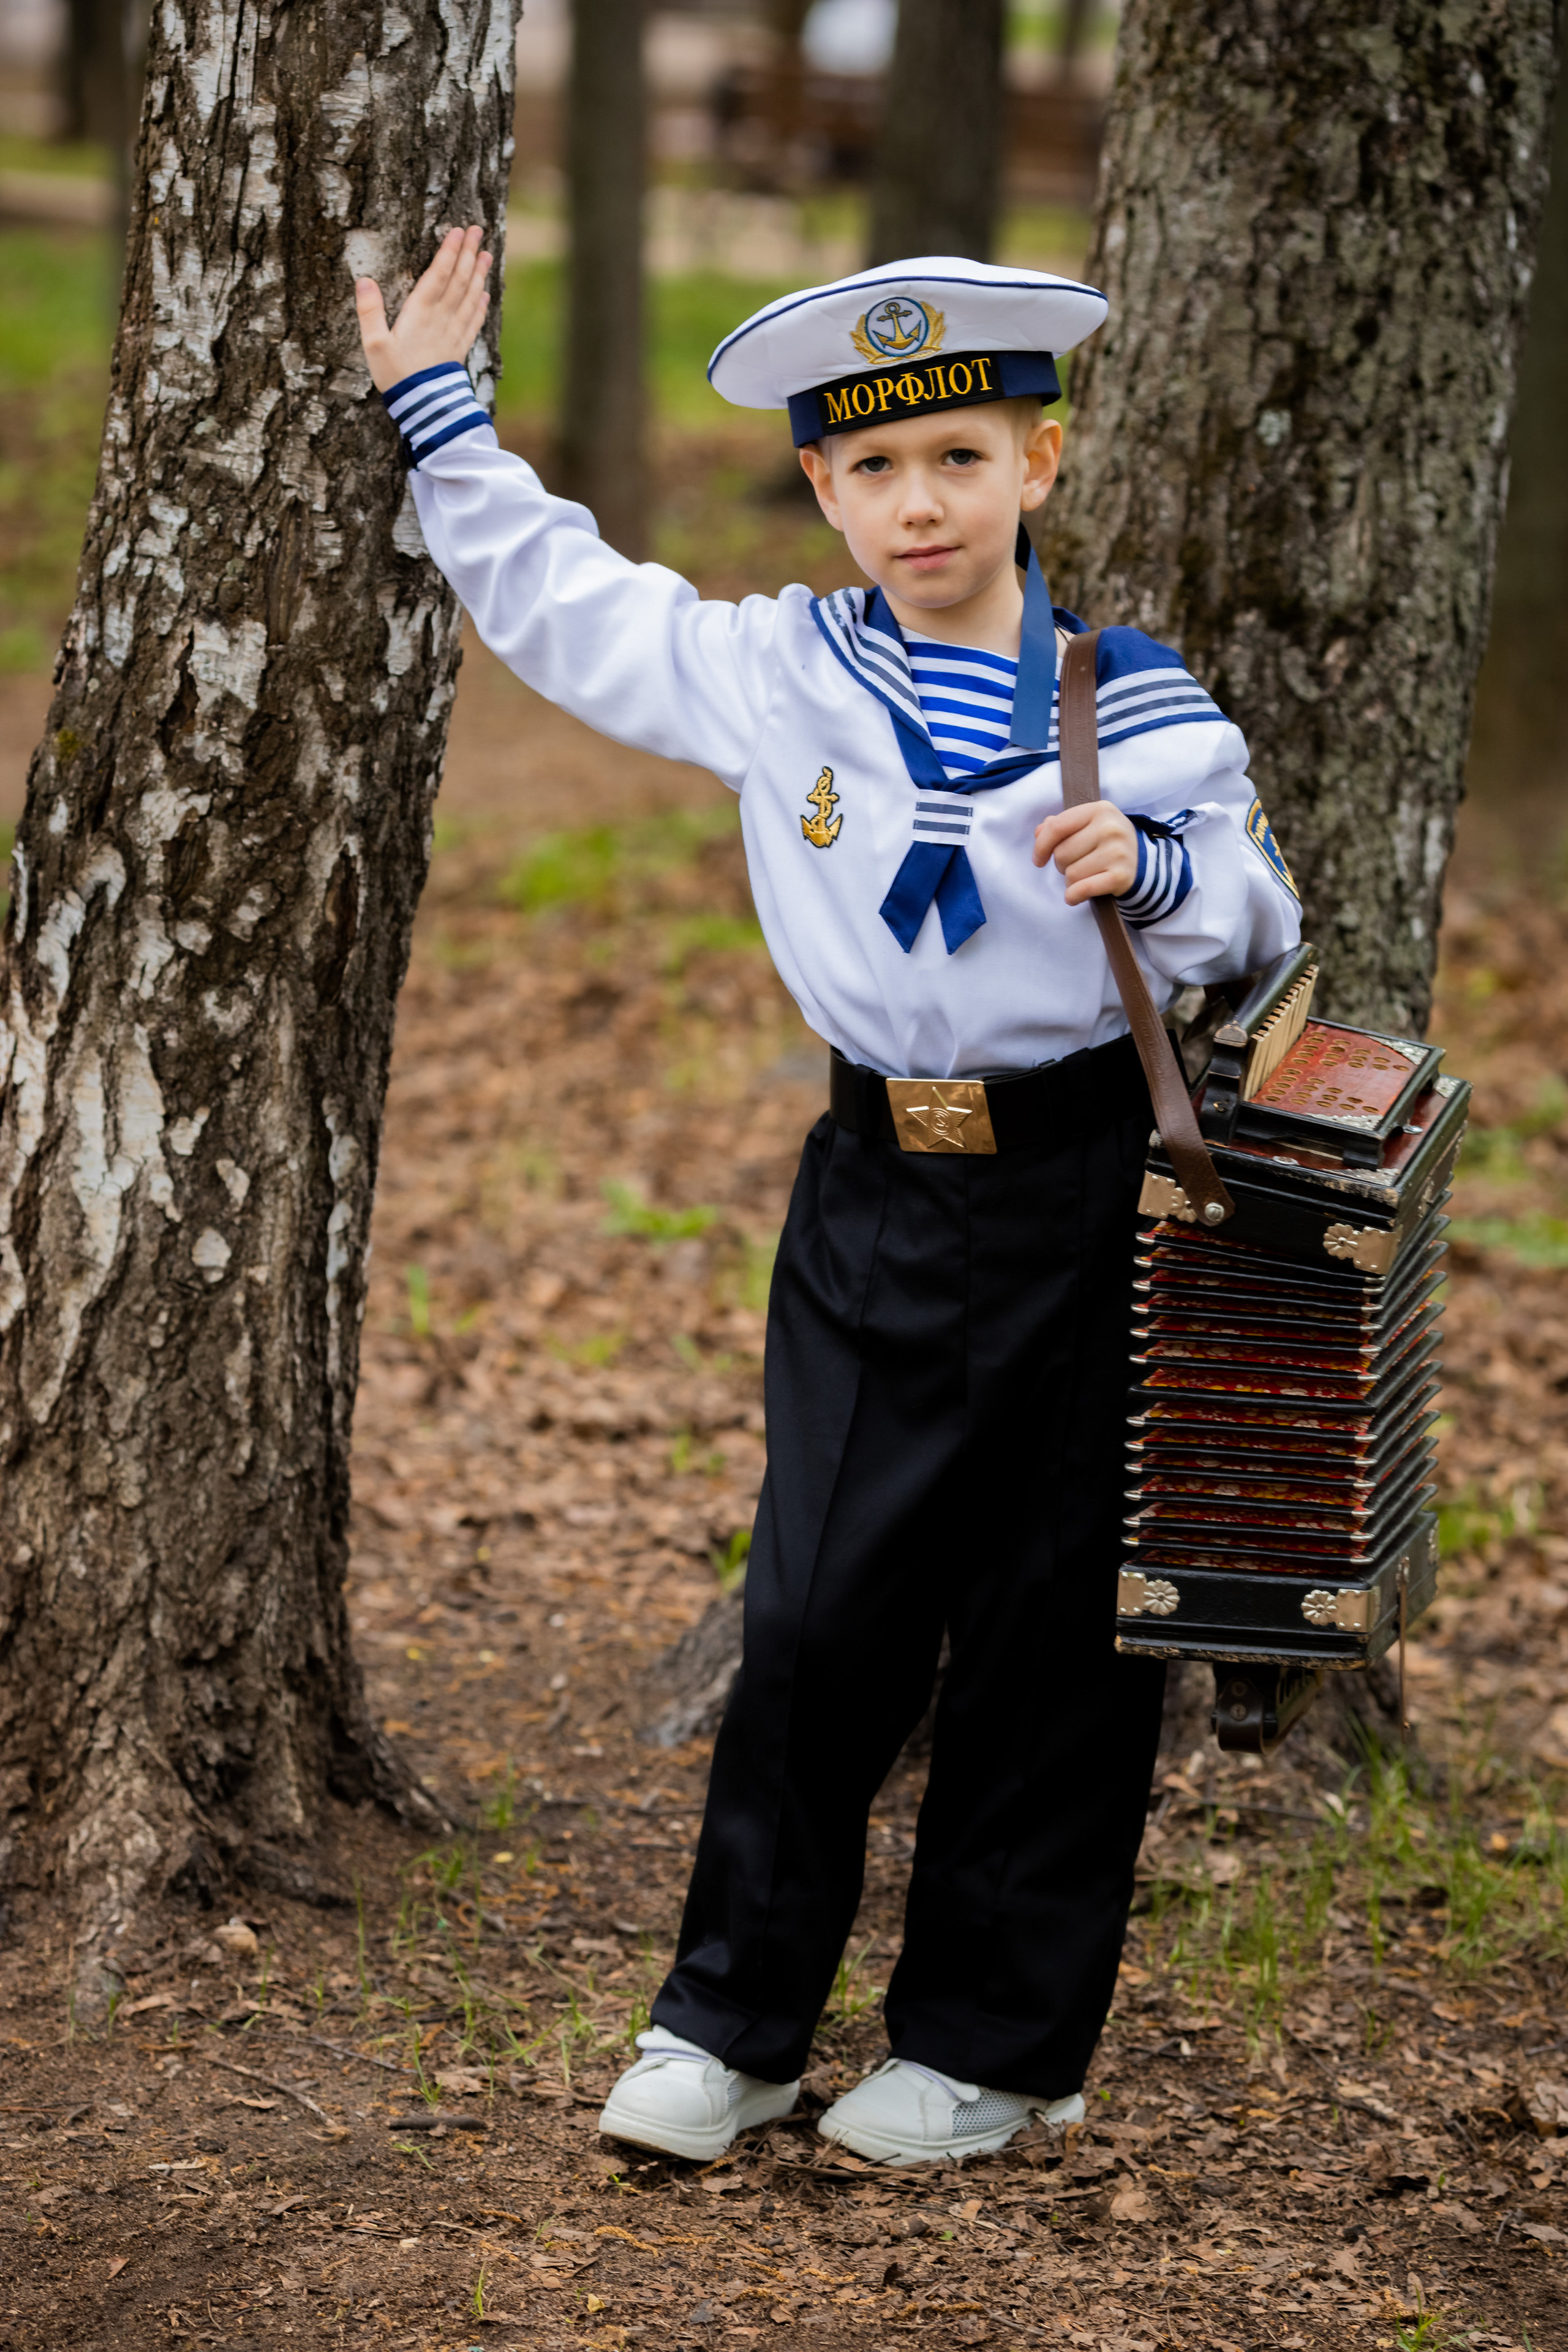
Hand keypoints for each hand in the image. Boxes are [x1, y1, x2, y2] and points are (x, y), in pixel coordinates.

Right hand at [355, 225, 492, 392]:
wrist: (424, 407)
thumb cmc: (395, 375)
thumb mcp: (374, 345)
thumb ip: (369, 312)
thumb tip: (363, 280)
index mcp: (420, 313)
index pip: (438, 274)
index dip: (449, 251)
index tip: (458, 230)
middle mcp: (442, 318)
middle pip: (458, 280)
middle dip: (468, 253)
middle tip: (478, 230)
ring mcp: (454, 333)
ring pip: (470, 296)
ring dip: (479, 274)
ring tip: (486, 254)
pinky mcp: (459, 348)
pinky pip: (474, 321)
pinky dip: (481, 304)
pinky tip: (485, 293)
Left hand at [1032, 803, 1138, 902]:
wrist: (1143, 862)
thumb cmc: (1108, 842)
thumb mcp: (1089, 825)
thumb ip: (1061, 825)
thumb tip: (1039, 832)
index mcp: (1100, 810)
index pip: (1057, 827)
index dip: (1041, 846)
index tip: (1039, 860)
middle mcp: (1110, 828)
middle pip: (1062, 853)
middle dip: (1062, 864)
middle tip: (1077, 865)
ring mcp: (1117, 852)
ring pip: (1070, 874)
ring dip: (1071, 881)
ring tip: (1085, 876)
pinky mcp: (1120, 876)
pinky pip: (1081, 890)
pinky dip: (1073, 896)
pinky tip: (1075, 895)